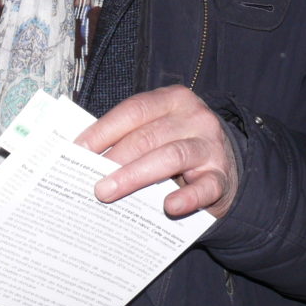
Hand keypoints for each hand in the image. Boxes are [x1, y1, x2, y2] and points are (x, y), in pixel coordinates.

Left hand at [74, 85, 238, 218]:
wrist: (227, 167)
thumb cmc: (179, 146)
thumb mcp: (158, 131)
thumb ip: (131, 136)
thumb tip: (86, 155)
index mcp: (173, 100)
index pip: (134, 110)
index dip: (104, 129)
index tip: (78, 149)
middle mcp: (194, 118)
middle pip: (149, 135)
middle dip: (116, 158)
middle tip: (92, 181)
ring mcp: (211, 146)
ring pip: (171, 156)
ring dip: (135, 175)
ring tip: (109, 192)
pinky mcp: (222, 177)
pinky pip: (205, 187)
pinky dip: (187, 197)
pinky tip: (169, 206)